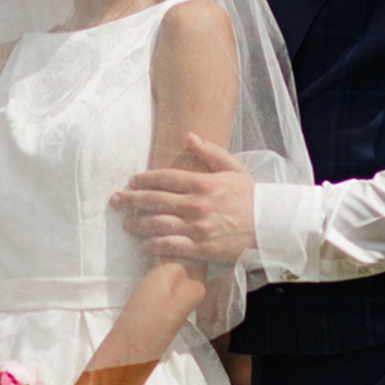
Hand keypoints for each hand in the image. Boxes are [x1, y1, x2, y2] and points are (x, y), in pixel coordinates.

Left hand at [109, 134, 256, 265]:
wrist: (268, 227)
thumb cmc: (249, 197)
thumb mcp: (234, 169)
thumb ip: (211, 152)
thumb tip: (189, 137)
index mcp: (203, 183)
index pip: (165, 178)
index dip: (144, 179)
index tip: (131, 181)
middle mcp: (196, 204)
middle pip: (155, 200)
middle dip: (131, 200)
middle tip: (116, 200)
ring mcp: (198, 227)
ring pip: (159, 224)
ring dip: (138, 223)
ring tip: (126, 223)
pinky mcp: (201, 248)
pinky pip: (171, 246)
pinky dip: (155, 245)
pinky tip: (144, 244)